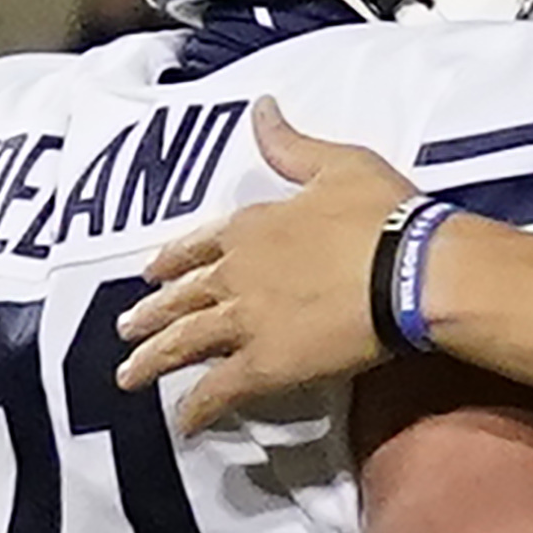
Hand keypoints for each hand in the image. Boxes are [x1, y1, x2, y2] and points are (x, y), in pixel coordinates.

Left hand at [123, 109, 422, 422]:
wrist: (407, 270)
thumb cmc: (383, 214)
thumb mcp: (335, 163)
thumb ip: (289, 144)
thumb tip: (260, 108)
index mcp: (251, 225)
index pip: (197, 245)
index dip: (171, 260)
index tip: (148, 273)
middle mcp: (236, 272)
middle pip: (181, 296)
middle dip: (150, 314)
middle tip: (125, 331)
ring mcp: (245, 321)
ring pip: (185, 343)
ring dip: (154, 360)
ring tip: (128, 376)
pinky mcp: (264, 365)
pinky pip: (219, 390)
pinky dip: (197, 408)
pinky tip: (183, 424)